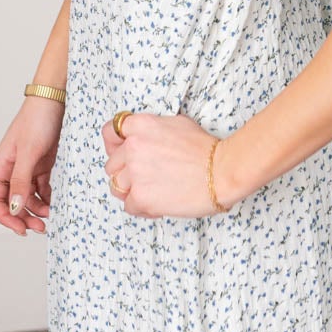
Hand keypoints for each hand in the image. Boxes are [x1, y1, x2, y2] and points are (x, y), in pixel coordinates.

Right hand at [0, 96, 63, 235]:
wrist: (55, 101)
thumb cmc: (37, 120)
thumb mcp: (29, 153)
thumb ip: (21, 180)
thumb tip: (15, 207)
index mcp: (1, 165)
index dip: (5, 216)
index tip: (20, 228)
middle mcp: (12, 169)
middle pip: (12, 202)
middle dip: (23, 217)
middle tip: (40, 228)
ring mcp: (27, 167)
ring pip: (27, 197)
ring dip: (36, 210)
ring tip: (50, 217)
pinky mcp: (42, 164)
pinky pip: (41, 188)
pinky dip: (46, 198)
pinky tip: (54, 203)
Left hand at [102, 111, 237, 218]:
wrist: (222, 171)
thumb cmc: (206, 149)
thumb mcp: (177, 124)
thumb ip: (152, 130)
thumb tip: (145, 139)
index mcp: (140, 126)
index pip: (109, 133)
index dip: (114, 146)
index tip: (121, 154)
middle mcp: (132, 147)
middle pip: (112, 165)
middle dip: (126, 173)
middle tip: (145, 178)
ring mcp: (134, 173)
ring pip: (116, 187)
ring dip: (131, 192)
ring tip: (152, 193)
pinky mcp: (141, 196)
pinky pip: (129, 206)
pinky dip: (142, 208)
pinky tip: (159, 205)